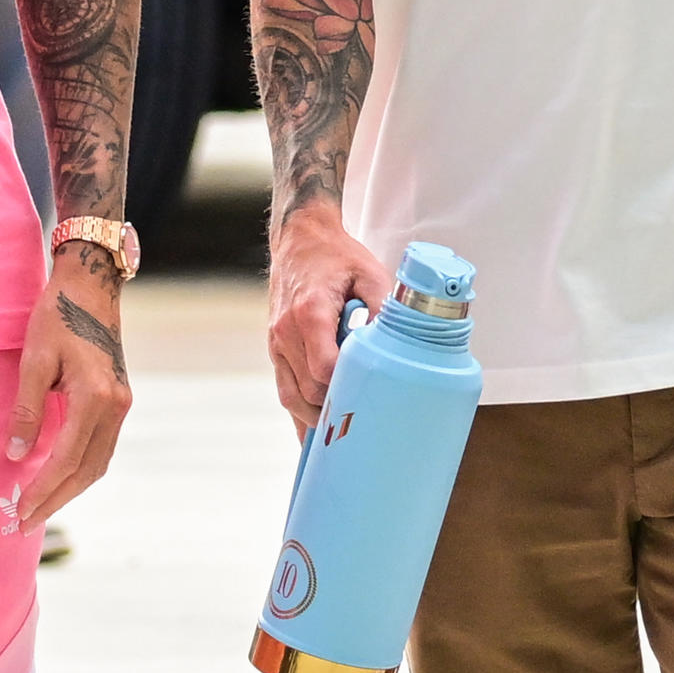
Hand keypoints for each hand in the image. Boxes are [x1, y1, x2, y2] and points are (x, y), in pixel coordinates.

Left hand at [6, 245, 131, 530]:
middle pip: (87, 470)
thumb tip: (15, 455)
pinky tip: (58, 475)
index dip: (41, 490)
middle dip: (55, 499)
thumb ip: (26, 409)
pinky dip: (80, 467)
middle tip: (23, 522)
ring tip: (38, 506)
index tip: (17, 512)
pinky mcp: (119, 398)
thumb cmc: (58, 314)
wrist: (91, 283)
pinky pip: (101, 446)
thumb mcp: (34, 358)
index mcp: (96, 396)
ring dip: (69, 488)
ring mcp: (122, 402)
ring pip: (98, 462)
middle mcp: (116, 405)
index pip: (66, 460)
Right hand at [268, 201, 391, 433]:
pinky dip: (301, 413)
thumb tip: (398, 348)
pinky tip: (319, 434)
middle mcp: (286, 332)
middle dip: (337, 408)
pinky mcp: (275, 348)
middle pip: (309, 390)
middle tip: (368, 424)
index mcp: (310, 313)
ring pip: (293, 398)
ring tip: (347, 433)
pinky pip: (285, 390)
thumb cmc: (337, 256)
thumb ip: (383, 309)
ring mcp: (276, 342)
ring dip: (318, 416)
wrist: (300, 238)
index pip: (324, 369)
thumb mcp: (370, 273)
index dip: (347, 388)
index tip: (372, 399)